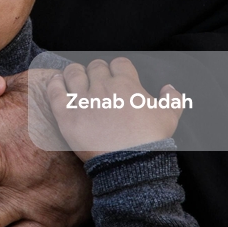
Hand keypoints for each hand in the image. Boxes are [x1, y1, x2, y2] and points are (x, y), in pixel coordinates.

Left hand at [49, 58, 182, 160]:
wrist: (130, 164)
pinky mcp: (66, 114)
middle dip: (96, 71)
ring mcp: (83, 100)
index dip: (117, 69)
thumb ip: (173, 99)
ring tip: (74, 78)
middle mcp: (103, 87)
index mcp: (127, 84)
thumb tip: (169, 88)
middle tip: (95, 81)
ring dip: (74, 73)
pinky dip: (54, 83)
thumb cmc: (151, 141)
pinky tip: (56, 81)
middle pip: (95, 66)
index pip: (118, 63)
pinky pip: (55, 90)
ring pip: (74, 73)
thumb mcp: (170, 117)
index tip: (116, 76)